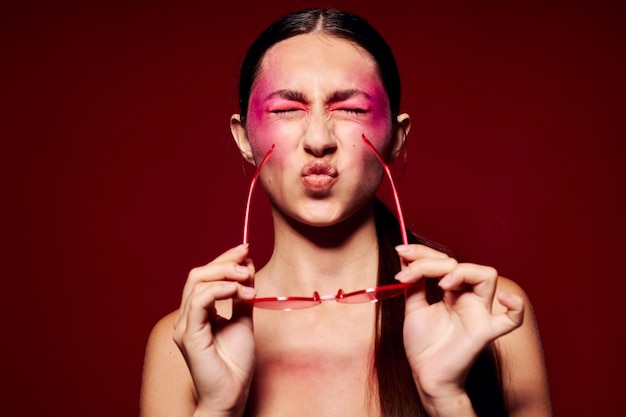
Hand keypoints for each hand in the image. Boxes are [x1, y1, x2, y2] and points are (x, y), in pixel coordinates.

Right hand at [172, 244, 256, 415]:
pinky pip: (199, 302)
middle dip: (224, 263)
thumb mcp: (243, 320)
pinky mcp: (189, 335)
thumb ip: (242, 296)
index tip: (246, 249)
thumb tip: (247, 267)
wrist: (232, 394)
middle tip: (247, 259)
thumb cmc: (235, 364)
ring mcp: (185, 325)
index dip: (224, 260)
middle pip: (198, 275)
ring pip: (197, 284)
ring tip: (248, 282)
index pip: (205, 277)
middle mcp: (187, 316)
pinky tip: (236, 290)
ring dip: (226, 276)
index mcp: (198, 312)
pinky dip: (218, 290)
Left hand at [394, 244, 523, 406]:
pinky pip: (512, 320)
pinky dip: (515, 307)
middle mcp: (469, 299)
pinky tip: (502, 298)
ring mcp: (478, 314)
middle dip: (432, 262)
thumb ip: (414, 283)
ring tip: (440, 283)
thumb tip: (406, 256)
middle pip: (463, 264)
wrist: (425, 375)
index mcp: (454, 293)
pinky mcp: (484, 332)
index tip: (400, 252)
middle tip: (408, 274)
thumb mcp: (414, 307)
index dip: (423, 253)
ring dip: (462, 271)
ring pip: (487, 276)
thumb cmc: (424, 345)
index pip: (445, 261)